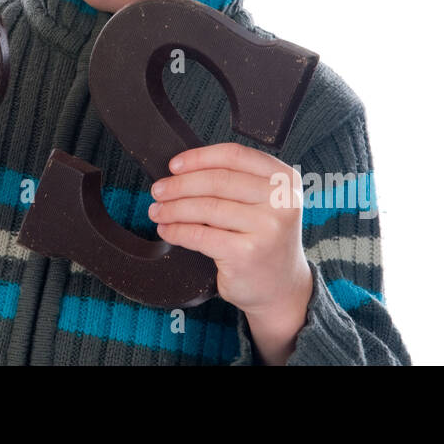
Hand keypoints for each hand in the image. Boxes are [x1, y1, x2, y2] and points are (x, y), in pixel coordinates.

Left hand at [148, 143, 311, 335]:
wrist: (282, 288)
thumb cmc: (265, 240)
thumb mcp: (264, 203)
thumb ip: (236, 181)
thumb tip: (182, 171)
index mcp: (284, 180)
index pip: (234, 155)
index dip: (199, 158)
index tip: (174, 165)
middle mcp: (281, 201)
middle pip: (217, 181)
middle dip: (179, 185)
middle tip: (158, 190)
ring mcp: (266, 228)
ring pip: (205, 207)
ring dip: (173, 208)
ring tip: (158, 211)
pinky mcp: (247, 254)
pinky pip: (200, 235)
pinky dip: (177, 231)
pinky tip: (167, 230)